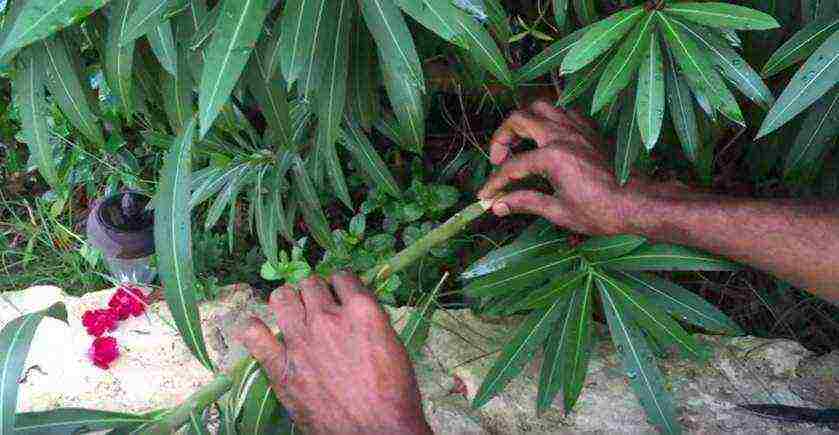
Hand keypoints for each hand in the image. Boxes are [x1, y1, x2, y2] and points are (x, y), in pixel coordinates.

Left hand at [239, 273, 430, 434]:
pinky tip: (260, 332)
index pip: (343, 277)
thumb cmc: (394, 394)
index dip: (341, 285)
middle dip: (315, 293)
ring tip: (293, 313)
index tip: (340, 295)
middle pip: (311, 284)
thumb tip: (356, 310)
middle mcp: (327, 318)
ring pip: (282, 298)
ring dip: (288, 301)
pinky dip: (254, 329)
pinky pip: (254, 335)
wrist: (376, 432)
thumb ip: (371, 321)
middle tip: (319, 308)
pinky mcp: (281, 367)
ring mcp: (301, 341)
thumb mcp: (393, 345)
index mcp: (361, 310)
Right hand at [478, 100, 653, 235]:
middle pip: (519, 119)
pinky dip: (550, 120)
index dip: (494, 183)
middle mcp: (562, 135)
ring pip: (542, 107)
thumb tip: (498, 206)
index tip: (485, 197)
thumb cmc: (601, 212)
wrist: (638, 204)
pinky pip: (564, 112)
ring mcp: (578, 129)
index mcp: (552, 157)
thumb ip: (525, 202)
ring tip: (520, 143)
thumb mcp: (558, 212)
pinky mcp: (590, 130)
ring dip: (525, 121)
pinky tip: (547, 139)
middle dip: (501, 138)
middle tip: (498, 159)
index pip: (511, 167)